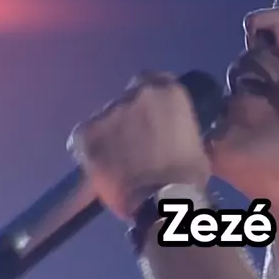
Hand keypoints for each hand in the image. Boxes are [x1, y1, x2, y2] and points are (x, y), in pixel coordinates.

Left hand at [67, 71, 210, 220]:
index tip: (151, 113)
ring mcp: (108, 112)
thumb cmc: (188, 175)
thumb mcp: (193, 141)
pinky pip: (85, 137)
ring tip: (117, 158)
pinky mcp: (86, 133)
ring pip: (105, 118)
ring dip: (111, 132)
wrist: (161, 199)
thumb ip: (176, 128)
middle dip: (130, 117)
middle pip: (127, 99)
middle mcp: (136, 94)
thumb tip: (169, 133)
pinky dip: (91, 148)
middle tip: (135, 141)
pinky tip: (101, 165)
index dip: (150, 99)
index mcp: (167, 92)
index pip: (153, 79)